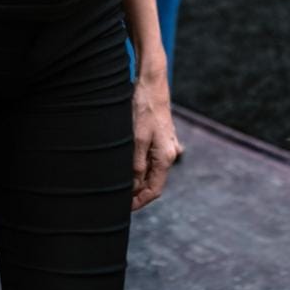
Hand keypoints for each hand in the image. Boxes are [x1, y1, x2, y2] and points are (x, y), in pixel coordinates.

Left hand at [131, 66, 178, 211]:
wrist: (151, 82)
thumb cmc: (144, 108)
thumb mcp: (137, 139)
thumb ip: (137, 165)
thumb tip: (135, 187)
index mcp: (166, 157)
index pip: (155, 189)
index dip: (140, 201)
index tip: (125, 207)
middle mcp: (170, 152)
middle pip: (154, 181)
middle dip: (138, 191)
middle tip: (119, 197)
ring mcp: (167, 143)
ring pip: (152, 169)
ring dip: (138, 178)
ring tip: (120, 182)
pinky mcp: (161, 135)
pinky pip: (151, 157)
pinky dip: (140, 165)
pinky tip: (127, 163)